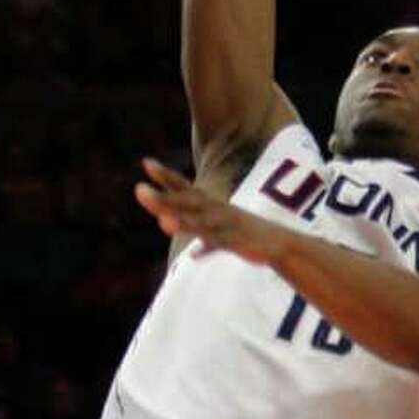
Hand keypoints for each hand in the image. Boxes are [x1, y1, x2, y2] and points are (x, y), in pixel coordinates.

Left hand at [135, 158, 285, 263]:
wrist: (280, 245)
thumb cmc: (249, 239)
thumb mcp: (225, 240)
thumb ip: (207, 244)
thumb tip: (196, 255)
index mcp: (211, 206)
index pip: (185, 188)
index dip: (166, 176)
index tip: (146, 162)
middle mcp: (216, 210)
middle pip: (187, 200)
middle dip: (164, 197)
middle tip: (138, 190)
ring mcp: (224, 224)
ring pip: (199, 220)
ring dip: (180, 218)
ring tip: (161, 220)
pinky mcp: (235, 240)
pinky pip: (217, 239)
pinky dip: (204, 241)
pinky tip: (190, 247)